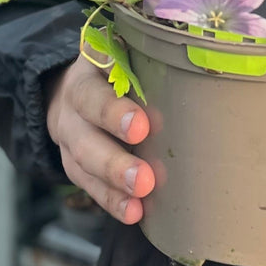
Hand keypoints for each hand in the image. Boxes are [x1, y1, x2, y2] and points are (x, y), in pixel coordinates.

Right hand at [45, 49, 153, 224]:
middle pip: (88, 130)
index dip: (116, 107)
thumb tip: (195, 66)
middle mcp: (74, 101)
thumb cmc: (118, 70)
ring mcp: (69, 133)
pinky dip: (110, 200)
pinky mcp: (72, 162)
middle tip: (145, 176)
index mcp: (90, 68)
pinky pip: (87, 184)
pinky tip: (133, 211)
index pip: (97, 84)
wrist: (74, 91)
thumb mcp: (127, 53)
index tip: (143, 126)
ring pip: (84, 160)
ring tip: (141, 195)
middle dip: (115, 156)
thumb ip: (150, 59)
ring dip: (114, 182)